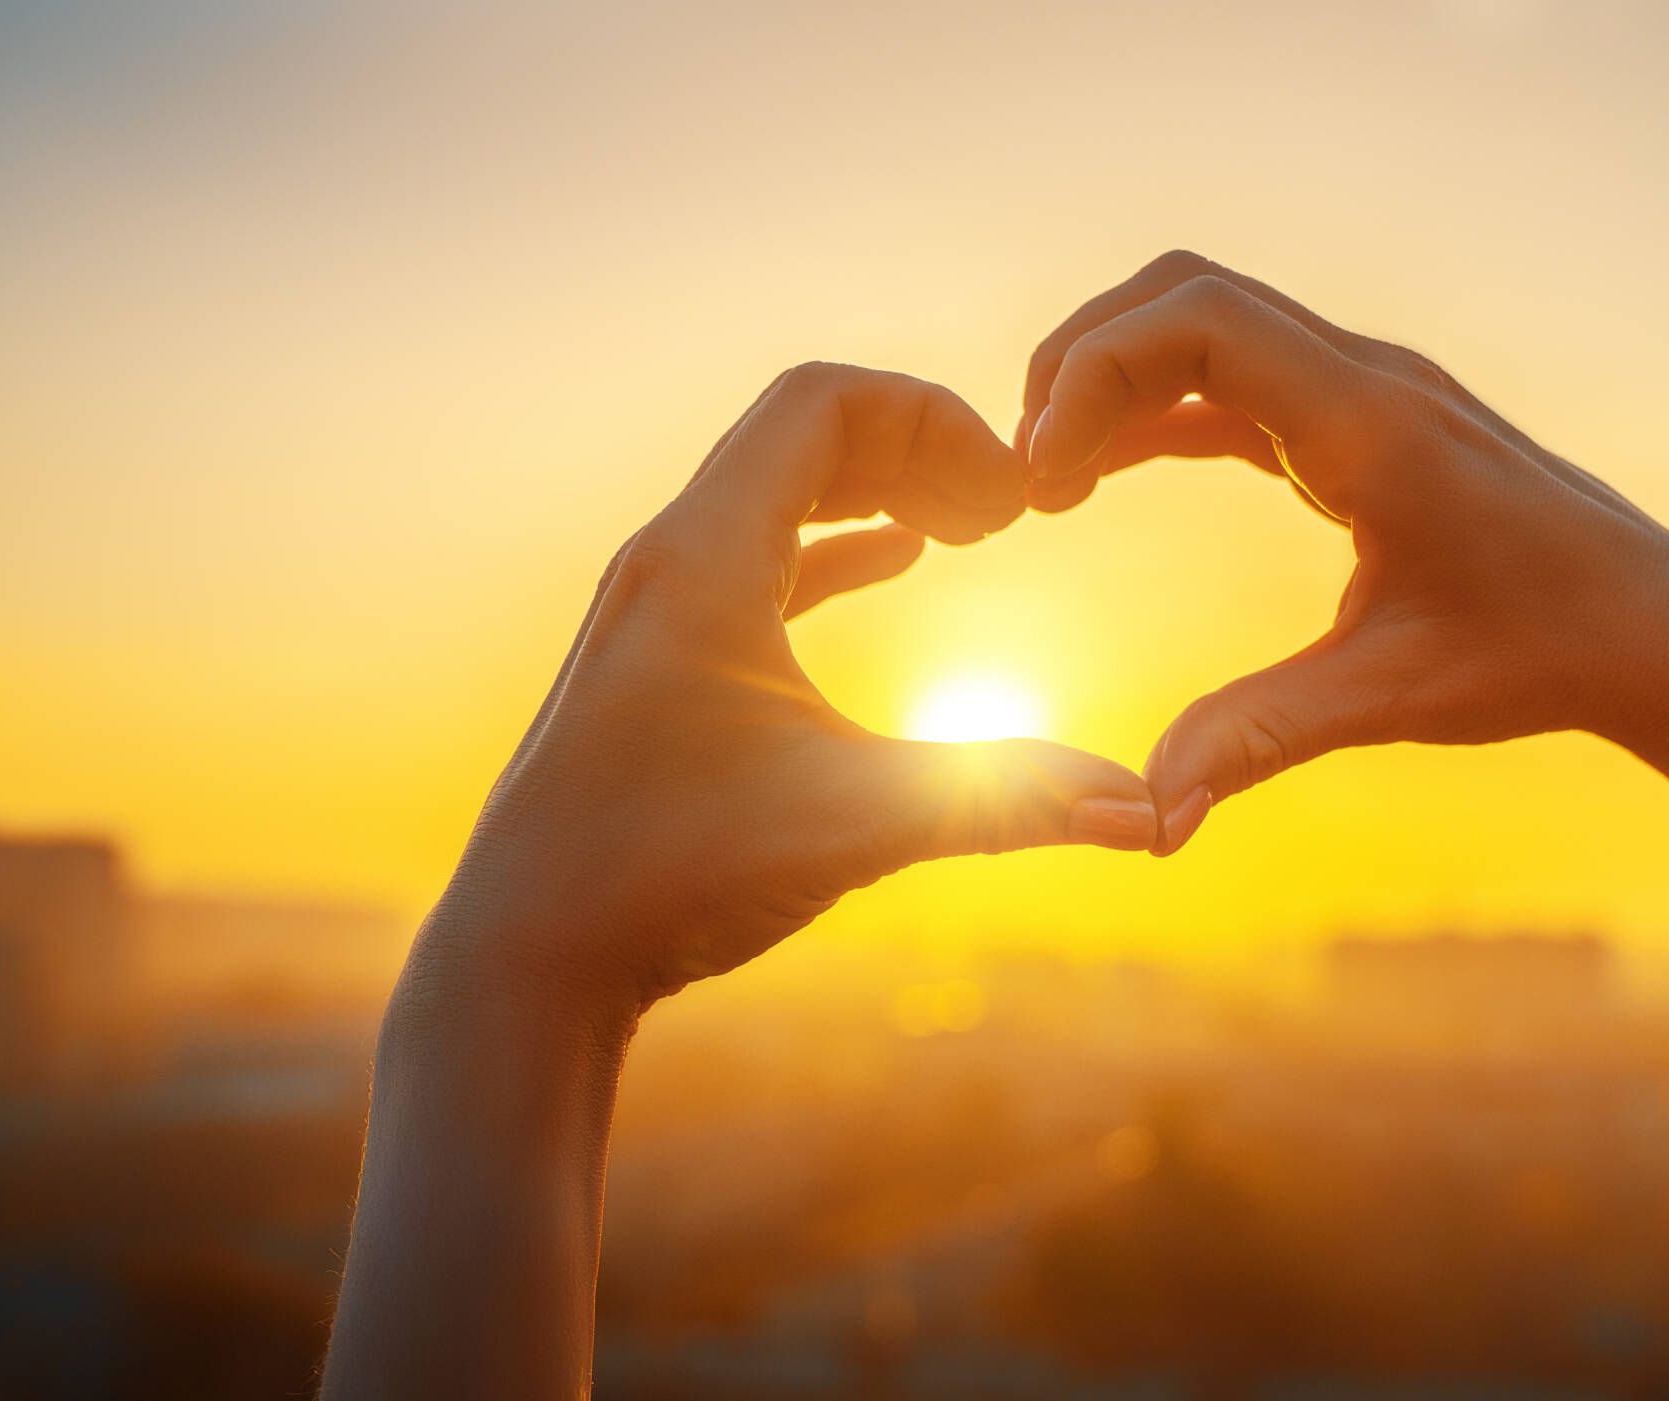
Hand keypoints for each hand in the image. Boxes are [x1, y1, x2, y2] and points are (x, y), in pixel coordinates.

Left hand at [436, 362, 1158, 1014]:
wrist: (523, 957)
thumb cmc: (664, 876)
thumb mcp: (852, 823)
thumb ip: (1000, 801)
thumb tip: (1146, 814)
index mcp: (703, 558)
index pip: (822, 402)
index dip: (933, 418)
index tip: (1010, 494)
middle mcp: (665, 563)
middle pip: (801, 435)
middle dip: (917, 449)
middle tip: (1008, 511)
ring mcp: (652, 614)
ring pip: (776, 497)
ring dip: (876, 494)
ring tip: (972, 530)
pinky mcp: (654, 667)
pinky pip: (757, 560)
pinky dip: (836, 548)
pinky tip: (900, 567)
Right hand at [1020, 251, 1668, 852]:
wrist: (1653, 624)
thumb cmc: (1539, 653)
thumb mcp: (1391, 700)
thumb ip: (1259, 740)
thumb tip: (1150, 816)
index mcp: (1367, 424)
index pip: (1197, 321)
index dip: (1092, 375)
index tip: (1043, 478)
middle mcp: (1362, 380)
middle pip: (1181, 294)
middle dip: (1081, 362)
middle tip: (1027, 471)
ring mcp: (1363, 390)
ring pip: (1203, 320)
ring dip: (1113, 378)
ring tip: (1048, 481)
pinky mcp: (1360, 419)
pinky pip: (1233, 377)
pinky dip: (1155, 410)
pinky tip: (1102, 478)